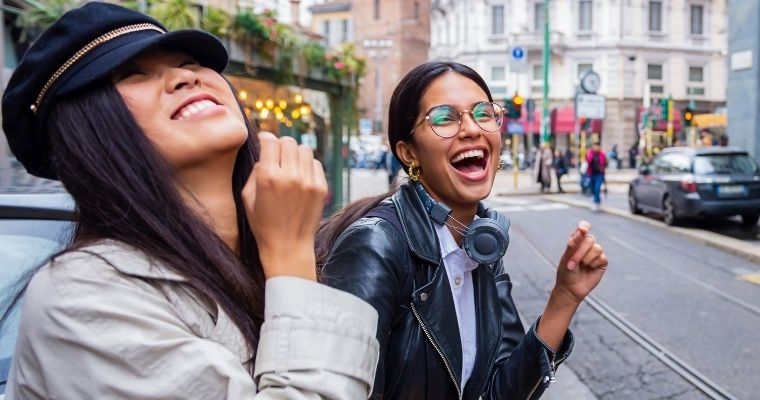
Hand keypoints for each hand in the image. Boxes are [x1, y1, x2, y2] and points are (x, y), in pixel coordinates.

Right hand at [241, 132, 326, 280]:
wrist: (288, 247)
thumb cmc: (263, 225)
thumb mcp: (248, 198)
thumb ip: (254, 172)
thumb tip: (265, 156)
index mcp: (268, 177)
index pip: (270, 141)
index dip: (265, 138)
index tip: (264, 142)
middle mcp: (290, 176)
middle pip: (288, 142)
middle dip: (281, 144)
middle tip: (278, 154)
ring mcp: (308, 181)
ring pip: (305, 149)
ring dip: (295, 153)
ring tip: (290, 164)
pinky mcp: (321, 188)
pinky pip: (316, 164)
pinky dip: (307, 165)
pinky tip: (301, 175)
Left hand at [553, 221, 607, 304]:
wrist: (570, 288)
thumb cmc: (566, 272)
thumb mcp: (567, 257)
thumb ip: (574, 243)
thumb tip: (582, 230)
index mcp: (576, 241)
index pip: (583, 228)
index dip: (584, 227)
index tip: (583, 229)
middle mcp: (586, 245)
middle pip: (590, 239)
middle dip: (580, 251)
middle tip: (573, 262)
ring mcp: (595, 253)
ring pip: (597, 248)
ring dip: (586, 258)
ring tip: (581, 266)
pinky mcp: (602, 262)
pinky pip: (602, 257)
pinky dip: (594, 263)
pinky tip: (589, 268)